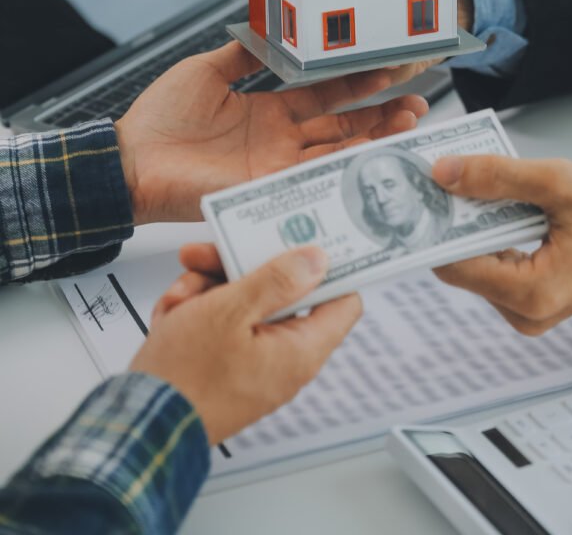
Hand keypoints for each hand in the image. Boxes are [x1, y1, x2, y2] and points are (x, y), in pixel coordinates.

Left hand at [115, 42, 427, 224]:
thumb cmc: (160, 118)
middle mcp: (280, 140)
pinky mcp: (264, 188)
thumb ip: (245, 54)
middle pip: (343, 125)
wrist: (130, 159)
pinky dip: (342, 164)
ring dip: (374, 138)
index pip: (326, 95)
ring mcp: (276, 166)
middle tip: (418, 101)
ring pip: (337, 151)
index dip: (359, 82)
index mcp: (270, 110)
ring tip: (409, 122)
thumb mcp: (208, 71)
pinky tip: (371, 151)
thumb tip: (270, 27)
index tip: (391, 67)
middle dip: (382, 113)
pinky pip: (310, 175)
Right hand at [130, 244, 361, 444]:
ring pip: (245, 302)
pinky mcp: (227, 365)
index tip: (309, 237)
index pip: (343, 301)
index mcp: (300, 350)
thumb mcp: (230, 311)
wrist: (138, 425)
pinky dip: (197, 312)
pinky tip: (172, 315)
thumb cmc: (184, 377)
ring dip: (209, 289)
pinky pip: (222, 324)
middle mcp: (283, 358)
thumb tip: (318, 260)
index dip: (330, 267)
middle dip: (242, 269)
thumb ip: (277, 280)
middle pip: (281, 292)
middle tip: (208, 253)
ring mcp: (254, 362)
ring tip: (181, 297)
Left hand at [431, 155, 571, 334]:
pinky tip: (490, 205)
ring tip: (468, 185)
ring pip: (474, 262)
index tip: (422, 189)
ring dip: (468, 224)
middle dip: (450, 220)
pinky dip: (486, 234)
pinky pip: (491, 265)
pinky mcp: (527, 299)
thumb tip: (445, 173)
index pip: (454, 263)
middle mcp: (523, 312)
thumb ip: (498, 176)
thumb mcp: (559, 183)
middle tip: (442, 178)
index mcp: (531, 293)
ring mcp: (524, 310)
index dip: (434, 225)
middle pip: (461, 263)